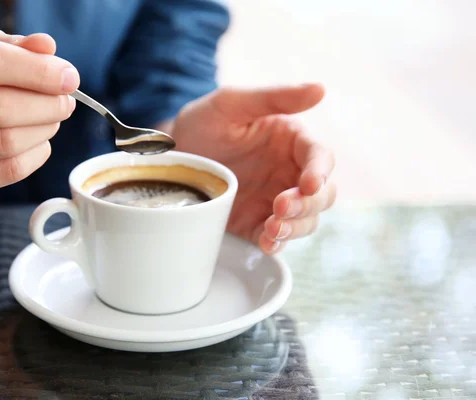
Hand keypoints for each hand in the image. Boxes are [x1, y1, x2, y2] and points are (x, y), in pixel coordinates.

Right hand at [0, 29, 78, 202]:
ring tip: (52, 120)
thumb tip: (47, 47)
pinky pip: (7, 172)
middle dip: (46, 105)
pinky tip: (38, 143)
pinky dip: (35, 156)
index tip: (68, 77)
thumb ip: (13, 47)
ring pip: (5, 143)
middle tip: (65, 103)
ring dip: (43, 130)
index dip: (36, 70)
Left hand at [170, 84, 335, 253]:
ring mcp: (274, 200)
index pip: (319, 157)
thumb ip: (274, 97)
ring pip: (306, 219)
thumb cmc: (203, 122)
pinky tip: (267, 242)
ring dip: (296, 226)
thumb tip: (320, 89)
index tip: (309, 183)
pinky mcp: (256, 222)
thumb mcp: (231, 103)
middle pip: (322, 194)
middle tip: (281, 205)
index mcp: (290, 141)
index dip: (320, 171)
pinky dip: (277, 243)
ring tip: (273, 227)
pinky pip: (276, 237)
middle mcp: (288, 172)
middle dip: (308, 203)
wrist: (173, 156)